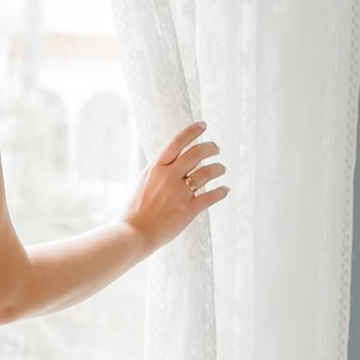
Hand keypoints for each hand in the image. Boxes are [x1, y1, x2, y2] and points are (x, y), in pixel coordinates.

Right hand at [124, 119, 228, 253]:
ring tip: (221, 168)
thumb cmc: (135, 210)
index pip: (177, 142)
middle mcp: (169, 177)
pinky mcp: (188, 210)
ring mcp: (179, 193)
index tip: (203, 125)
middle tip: (216, 149)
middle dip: (211, 148)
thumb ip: (158, 171)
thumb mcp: (143, 182)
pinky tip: (225, 190)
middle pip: (197, 153)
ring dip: (218, 168)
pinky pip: (211, 196)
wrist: (134, 233)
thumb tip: (173, 161)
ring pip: (208, 172)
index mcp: (156, 168)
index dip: (192, 131)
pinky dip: (221, 192)